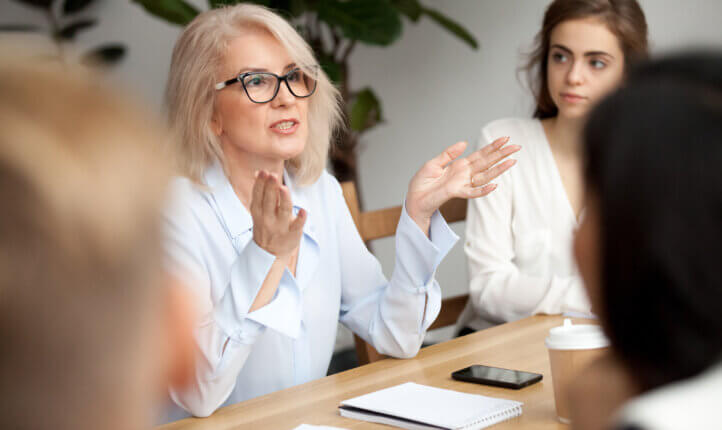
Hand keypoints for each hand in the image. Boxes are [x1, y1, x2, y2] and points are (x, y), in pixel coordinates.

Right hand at [250, 170, 305, 257]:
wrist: (269, 253)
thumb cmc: (266, 226)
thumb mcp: (259, 211)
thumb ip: (261, 192)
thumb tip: (259, 172)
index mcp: (258, 212)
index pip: (258, 196)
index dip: (260, 184)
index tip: (263, 172)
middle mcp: (268, 219)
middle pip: (269, 201)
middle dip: (270, 188)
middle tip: (272, 175)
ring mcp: (280, 227)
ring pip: (283, 211)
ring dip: (284, 200)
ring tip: (284, 188)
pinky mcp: (292, 234)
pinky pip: (297, 226)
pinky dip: (300, 219)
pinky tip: (304, 211)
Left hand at [405, 137, 519, 230]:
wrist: (414, 199)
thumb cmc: (422, 183)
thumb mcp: (433, 163)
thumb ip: (448, 154)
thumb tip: (464, 143)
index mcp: (460, 166)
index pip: (480, 154)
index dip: (492, 147)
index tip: (505, 139)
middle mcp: (464, 174)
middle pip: (487, 163)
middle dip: (501, 154)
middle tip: (517, 147)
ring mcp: (462, 184)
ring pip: (485, 176)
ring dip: (499, 169)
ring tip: (512, 161)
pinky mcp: (456, 193)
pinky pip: (473, 192)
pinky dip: (483, 189)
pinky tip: (495, 185)